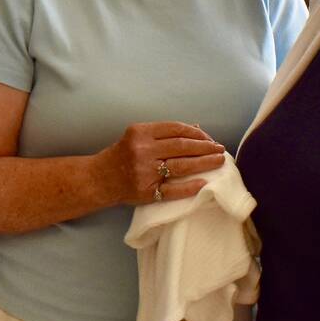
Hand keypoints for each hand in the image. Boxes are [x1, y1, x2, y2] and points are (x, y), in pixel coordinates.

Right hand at [99, 122, 225, 205]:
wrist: (99, 179)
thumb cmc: (122, 155)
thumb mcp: (138, 137)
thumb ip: (164, 133)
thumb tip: (197, 129)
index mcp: (140, 132)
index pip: (176, 129)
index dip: (197, 133)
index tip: (210, 138)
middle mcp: (142, 150)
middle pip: (182, 146)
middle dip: (206, 147)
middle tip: (221, 150)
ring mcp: (144, 172)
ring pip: (181, 166)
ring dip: (204, 163)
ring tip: (219, 161)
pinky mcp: (146, 192)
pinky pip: (172, 190)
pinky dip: (190, 187)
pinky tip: (204, 183)